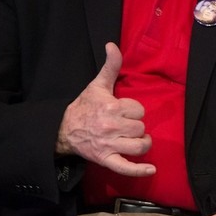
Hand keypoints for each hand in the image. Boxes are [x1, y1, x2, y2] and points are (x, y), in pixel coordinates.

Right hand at [56, 42, 154, 176]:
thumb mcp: (97, 84)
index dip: (134, 110)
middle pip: (141, 127)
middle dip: (137, 126)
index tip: (124, 110)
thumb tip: (113, 45)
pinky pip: (125, 168)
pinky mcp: (105, 160)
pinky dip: (139, 170)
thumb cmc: (84, 106)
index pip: (139, 110)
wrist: (64, 129)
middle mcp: (111, 127)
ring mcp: (109, 145)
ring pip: (139, 146)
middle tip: (127, 125)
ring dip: (142, 143)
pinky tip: (151, 169)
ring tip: (137, 139)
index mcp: (111, 107)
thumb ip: (110, 65)